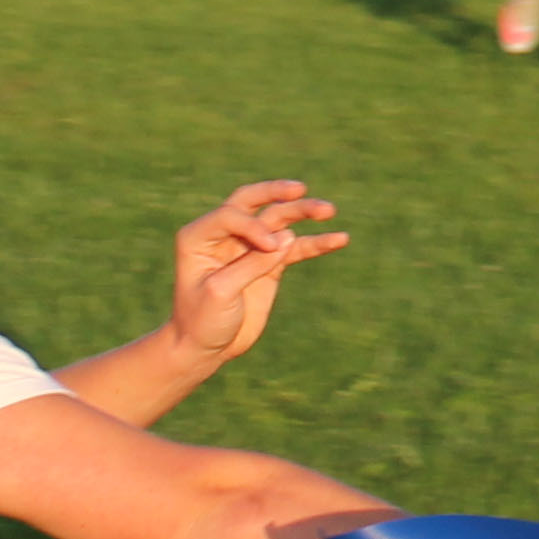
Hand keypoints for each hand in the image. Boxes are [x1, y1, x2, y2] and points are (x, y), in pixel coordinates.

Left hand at [166, 180, 345, 367]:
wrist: (205, 349)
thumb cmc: (202, 321)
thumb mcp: (222, 292)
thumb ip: (253, 263)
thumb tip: (289, 235)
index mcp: (199, 235)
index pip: (232, 215)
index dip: (254, 226)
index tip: (270, 248)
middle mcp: (224, 235)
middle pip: (254, 202)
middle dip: (278, 193)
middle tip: (301, 190)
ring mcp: (249, 247)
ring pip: (279, 221)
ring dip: (304, 213)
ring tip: (329, 210)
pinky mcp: (268, 264)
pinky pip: (295, 248)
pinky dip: (316, 243)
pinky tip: (340, 239)